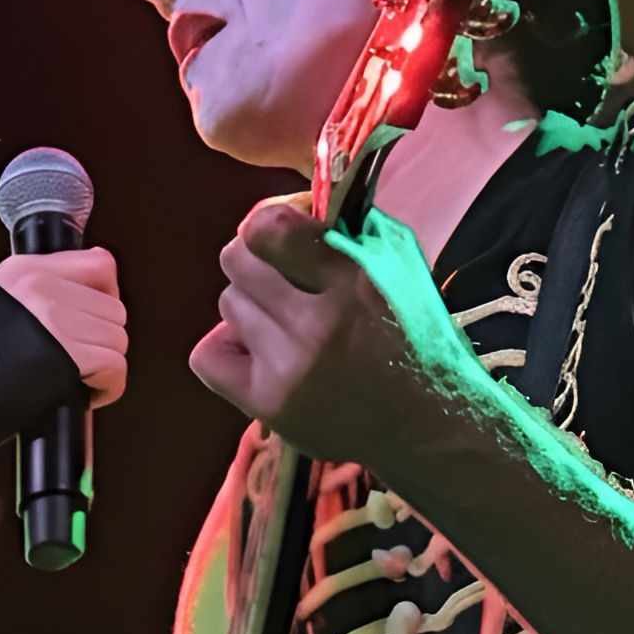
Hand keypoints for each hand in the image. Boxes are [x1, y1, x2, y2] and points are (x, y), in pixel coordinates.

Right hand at [0, 249, 128, 405]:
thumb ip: (41, 298)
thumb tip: (91, 303)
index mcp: (24, 271)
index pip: (99, 264)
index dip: (106, 296)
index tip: (96, 318)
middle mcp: (42, 286)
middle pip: (113, 307)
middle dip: (104, 339)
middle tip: (83, 360)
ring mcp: (56, 317)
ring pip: (118, 337)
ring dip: (106, 364)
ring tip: (80, 379)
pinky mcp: (70, 353)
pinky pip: (116, 366)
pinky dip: (109, 386)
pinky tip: (86, 394)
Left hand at [189, 200, 452, 462]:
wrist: (426, 427)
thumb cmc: (414, 342)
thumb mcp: (401, 273)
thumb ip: (347, 237)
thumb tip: (288, 206)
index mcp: (354, 283)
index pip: (267, 229)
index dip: (268, 224)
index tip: (287, 236)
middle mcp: (316, 326)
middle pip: (235, 260)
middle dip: (258, 262)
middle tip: (285, 282)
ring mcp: (287, 370)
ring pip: (227, 304)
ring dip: (251, 307)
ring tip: (286, 326)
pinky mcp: (267, 405)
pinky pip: (208, 355)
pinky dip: (227, 347)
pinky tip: (260, 352)